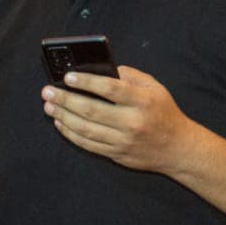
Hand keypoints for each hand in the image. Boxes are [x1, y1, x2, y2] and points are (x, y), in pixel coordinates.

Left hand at [41, 66, 196, 173]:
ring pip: (86, 129)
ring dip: (63, 116)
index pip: (110, 89)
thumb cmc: (165, 113)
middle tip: (47, 92)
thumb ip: (131, 76)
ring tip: (49, 106)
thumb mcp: (155, 88)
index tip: (67, 77)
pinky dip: (71, 134)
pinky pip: (88, 144)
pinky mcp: (116, 155)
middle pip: (91, 110)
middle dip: (65, 100)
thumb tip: (103, 69)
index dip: (86, 82)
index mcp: (142, 101)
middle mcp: (132, 122)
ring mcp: (123, 141)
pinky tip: (61, 123)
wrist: (178, 149)